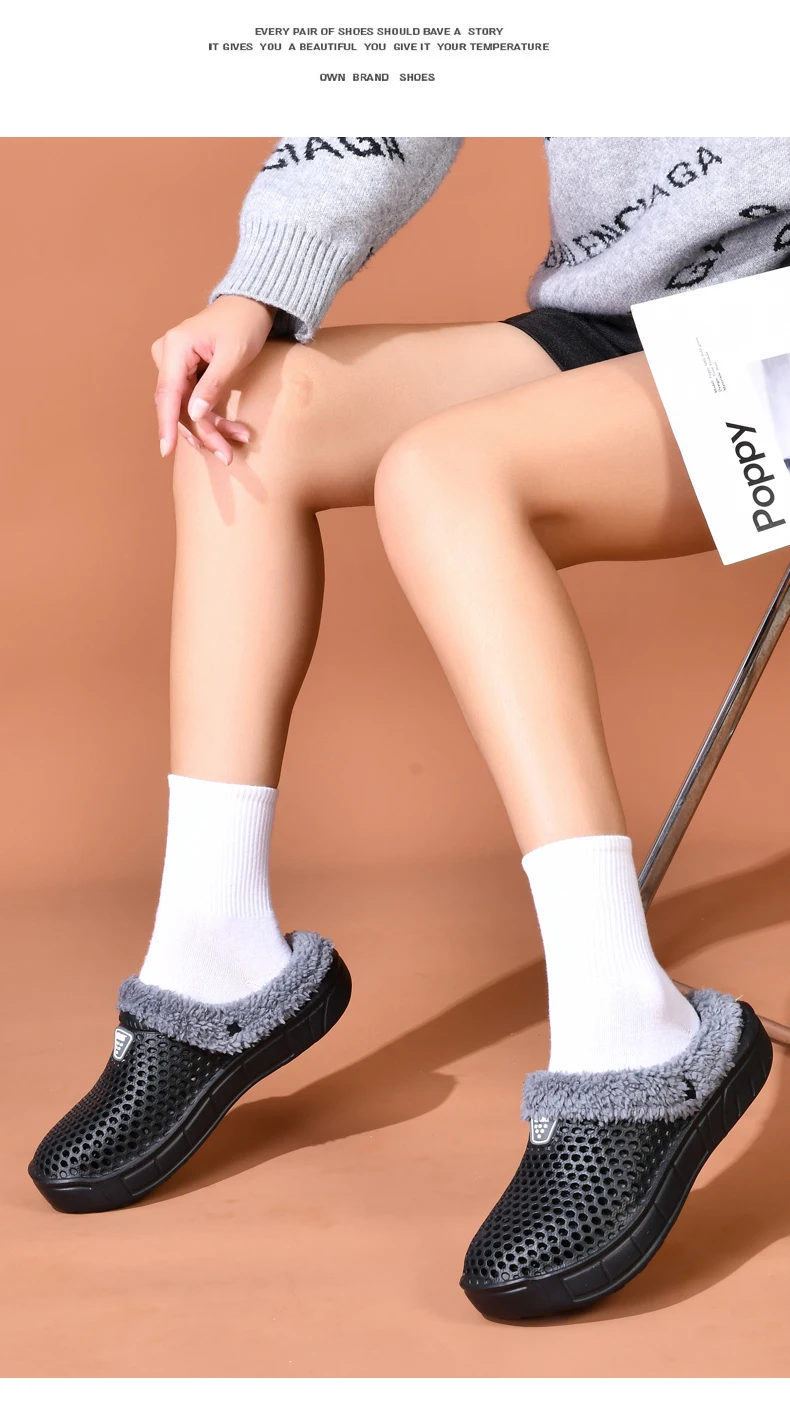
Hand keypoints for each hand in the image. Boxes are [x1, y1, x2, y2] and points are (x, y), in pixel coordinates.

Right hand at [151, 295, 274, 464]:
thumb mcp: (234, 355)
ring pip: (186, 408)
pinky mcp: (184, 372)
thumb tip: (194, 415)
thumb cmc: (244, 324)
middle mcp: (167, 356)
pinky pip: (192, 402)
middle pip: (178, 405)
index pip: (167, 394)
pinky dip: (210, 418)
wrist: (250, 305)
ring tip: (234, 444)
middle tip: (225, 455)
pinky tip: (230, 431)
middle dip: (202, 432)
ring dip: (209, 429)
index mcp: (175, 347)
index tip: (167, 451)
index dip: (167, 424)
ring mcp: (174, 365)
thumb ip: (213, 385)